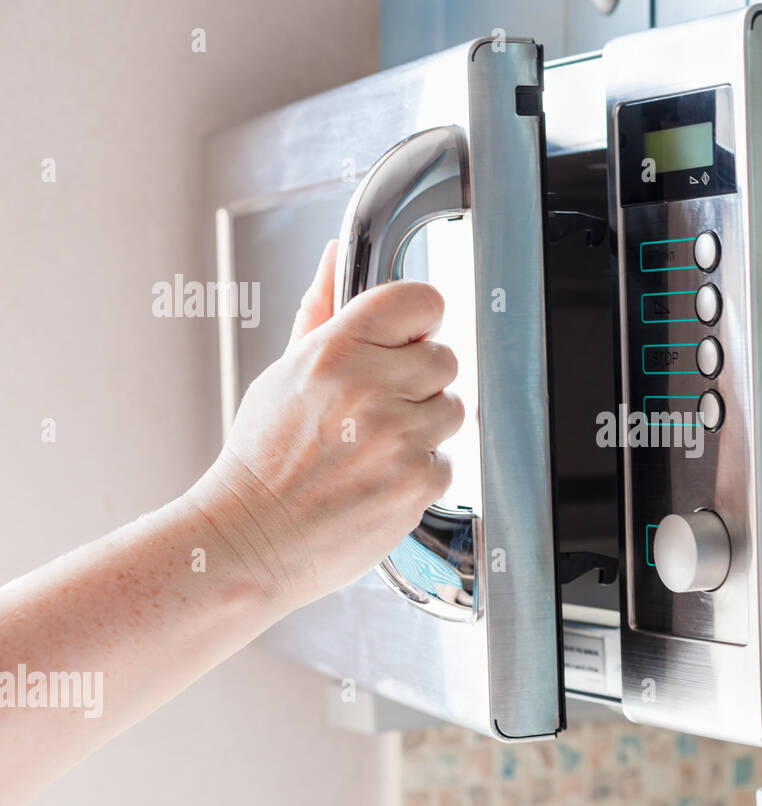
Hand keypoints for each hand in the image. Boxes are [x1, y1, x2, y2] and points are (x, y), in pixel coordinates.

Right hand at [186, 241, 464, 608]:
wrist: (250, 539)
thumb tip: (334, 253)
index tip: (410, 338)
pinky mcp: (417, 481)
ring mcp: (398, 436)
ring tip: (375, 448)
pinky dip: (421, 473)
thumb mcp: (283, 372)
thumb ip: (321, 311)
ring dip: (424, 428)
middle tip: (378, 410)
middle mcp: (370, 387)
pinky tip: (379, 480)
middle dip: (419, 382)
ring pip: (452, 409)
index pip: (421, 300)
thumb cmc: (263, 459)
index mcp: (336, 350)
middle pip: (445, 358)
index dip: (420, 320)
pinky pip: (449, 461)